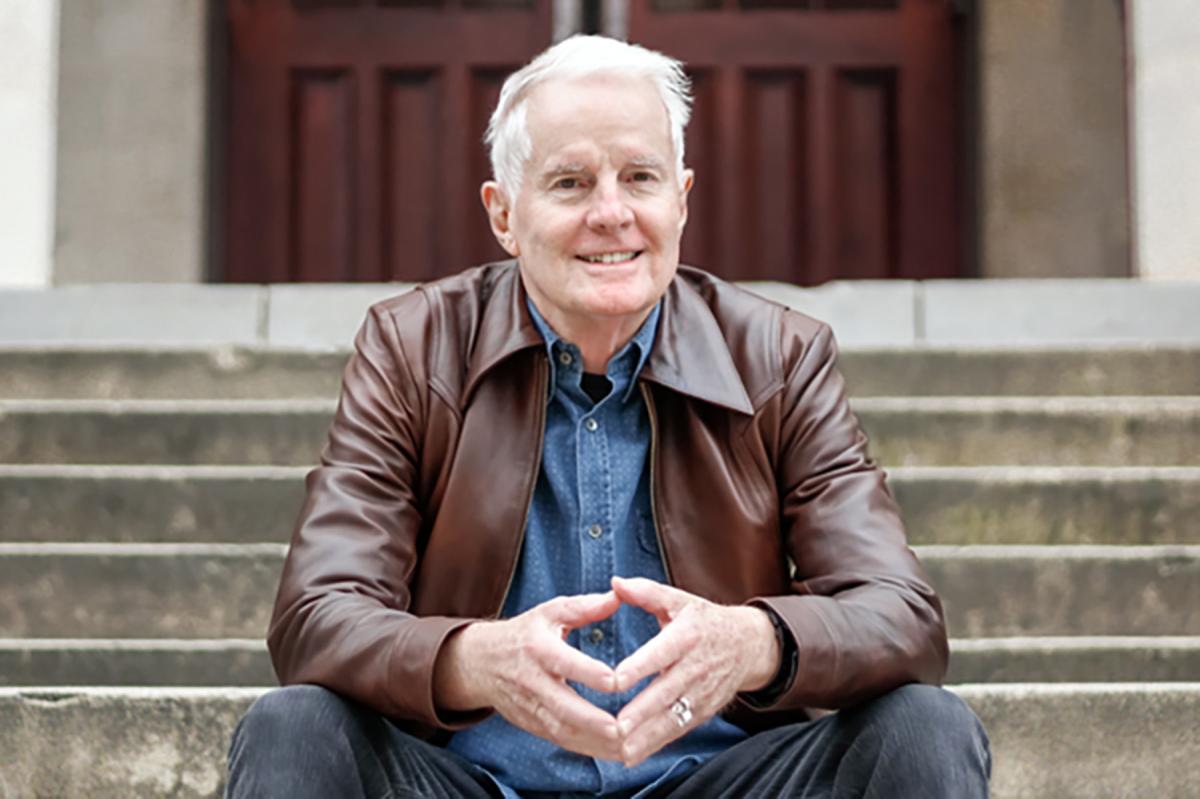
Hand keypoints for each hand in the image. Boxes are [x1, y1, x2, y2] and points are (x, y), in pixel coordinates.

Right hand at [433, 591, 622, 759]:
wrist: (480, 663)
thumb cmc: (525, 634)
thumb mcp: (549, 612)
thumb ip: (584, 607)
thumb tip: (617, 596)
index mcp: (538, 648)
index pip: (564, 662)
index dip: (588, 673)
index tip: (615, 681)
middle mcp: (533, 681)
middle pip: (562, 705)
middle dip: (591, 720)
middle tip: (622, 728)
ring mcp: (531, 707)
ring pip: (562, 730)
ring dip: (594, 742)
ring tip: (626, 747)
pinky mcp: (533, 725)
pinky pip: (562, 741)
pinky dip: (588, 749)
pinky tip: (615, 753)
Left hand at [611, 576, 780, 766]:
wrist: (748, 645)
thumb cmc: (704, 620)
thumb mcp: (679, 600)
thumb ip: (646, 592)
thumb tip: (616, 582)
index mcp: (687, 634)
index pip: (661, 652)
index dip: (639, 666)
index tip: (616, 680)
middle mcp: (696, 666)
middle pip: (667, 691)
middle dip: (643, 711)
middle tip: (617, 726)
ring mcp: (702, 692)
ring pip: (673, 716)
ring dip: (648, 735)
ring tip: (622, 749)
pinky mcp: (703, 710)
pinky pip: (679, 729)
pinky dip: (657, 744)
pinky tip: (634, 755)